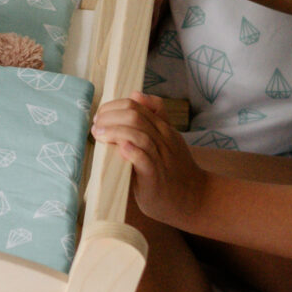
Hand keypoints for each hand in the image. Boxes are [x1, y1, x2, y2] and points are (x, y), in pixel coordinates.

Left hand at [91, 92, 202, 228]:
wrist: (195, 198)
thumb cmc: (176, 169)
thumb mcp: (169, 138)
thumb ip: (155, 116)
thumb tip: (136, 94)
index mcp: (163, 128)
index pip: (137, 105)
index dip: (114, 106)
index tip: (101, 116)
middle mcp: (163, 139)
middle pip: (135, 116)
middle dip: (110, 117)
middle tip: (96, 126)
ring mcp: (161, 157)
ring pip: (139, 135)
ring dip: (115, 131)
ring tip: (99, 135)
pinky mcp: (155, 177)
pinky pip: (144, 159)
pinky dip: (131, 151)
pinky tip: (120, 148)